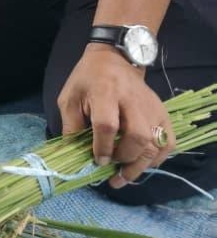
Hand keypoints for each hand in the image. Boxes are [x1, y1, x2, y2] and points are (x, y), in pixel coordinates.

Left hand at [57, 45, 174, 187]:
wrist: (112, 60)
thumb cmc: (87, 80)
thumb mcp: (69, 98)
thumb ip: (71, 126)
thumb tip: (75, 155)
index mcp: (105, 92)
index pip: (107, 125)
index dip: (102, 147)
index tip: (97, 160)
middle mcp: (132, 100)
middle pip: (137, 136)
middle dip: (125, 158)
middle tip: (111, 167)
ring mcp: (151, 107)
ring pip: (155, 143)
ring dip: (141, 165)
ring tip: (124, 177)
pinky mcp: (162, 113)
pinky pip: (168, 141)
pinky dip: (157, 158)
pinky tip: (142, 165)